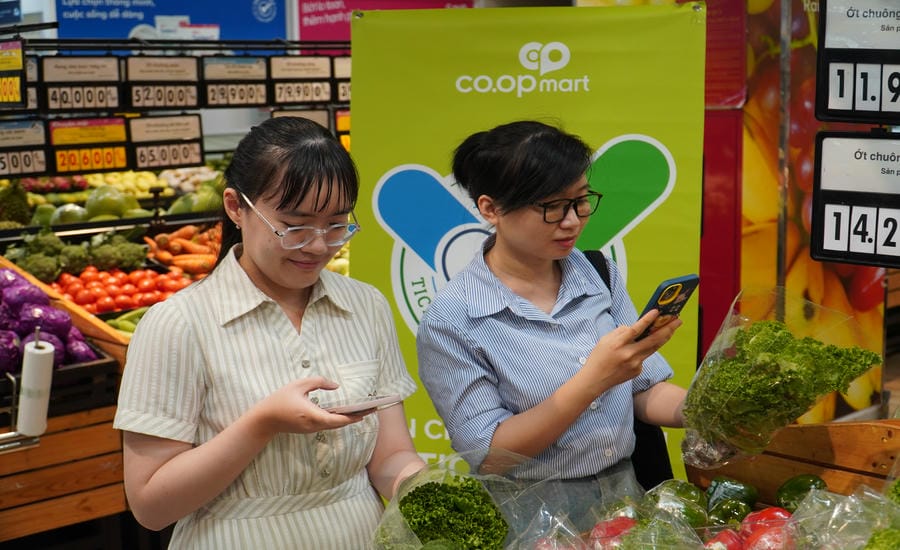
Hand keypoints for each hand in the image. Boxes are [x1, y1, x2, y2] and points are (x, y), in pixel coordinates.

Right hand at [249, 376, 367, 436]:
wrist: (264, 419)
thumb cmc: (280, 399)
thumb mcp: (298, 384)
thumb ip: (319, 382)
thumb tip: (336, 386)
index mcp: (312, 415)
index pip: (336, 420)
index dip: (352, 417)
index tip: (365, 413)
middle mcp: (314, 425)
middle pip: (339, 424)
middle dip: (355, 417)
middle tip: (371, 410)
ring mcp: (311, 429)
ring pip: (334, 426)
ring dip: (348, 419)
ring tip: (363, 410)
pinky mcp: (309, 429)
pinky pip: (327, 425)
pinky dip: (338, 420)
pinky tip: (346, 413)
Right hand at [583, 310, 681, 392]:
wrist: (595, 380)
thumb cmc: (598, 357)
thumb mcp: (605, 340)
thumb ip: (620, 332)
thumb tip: (633, 327)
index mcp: (618, 344)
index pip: (636, 329)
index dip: (647, 320)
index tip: (657, 312)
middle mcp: (629, 354)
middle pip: (653, 340)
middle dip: (667, 329)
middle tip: (678, 320)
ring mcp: (635, 364)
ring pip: (653, 348)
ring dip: (664, 337)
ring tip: (672, 328)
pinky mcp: (638, 371)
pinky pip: (644, 357)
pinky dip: (644, 351)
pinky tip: (638, 350)